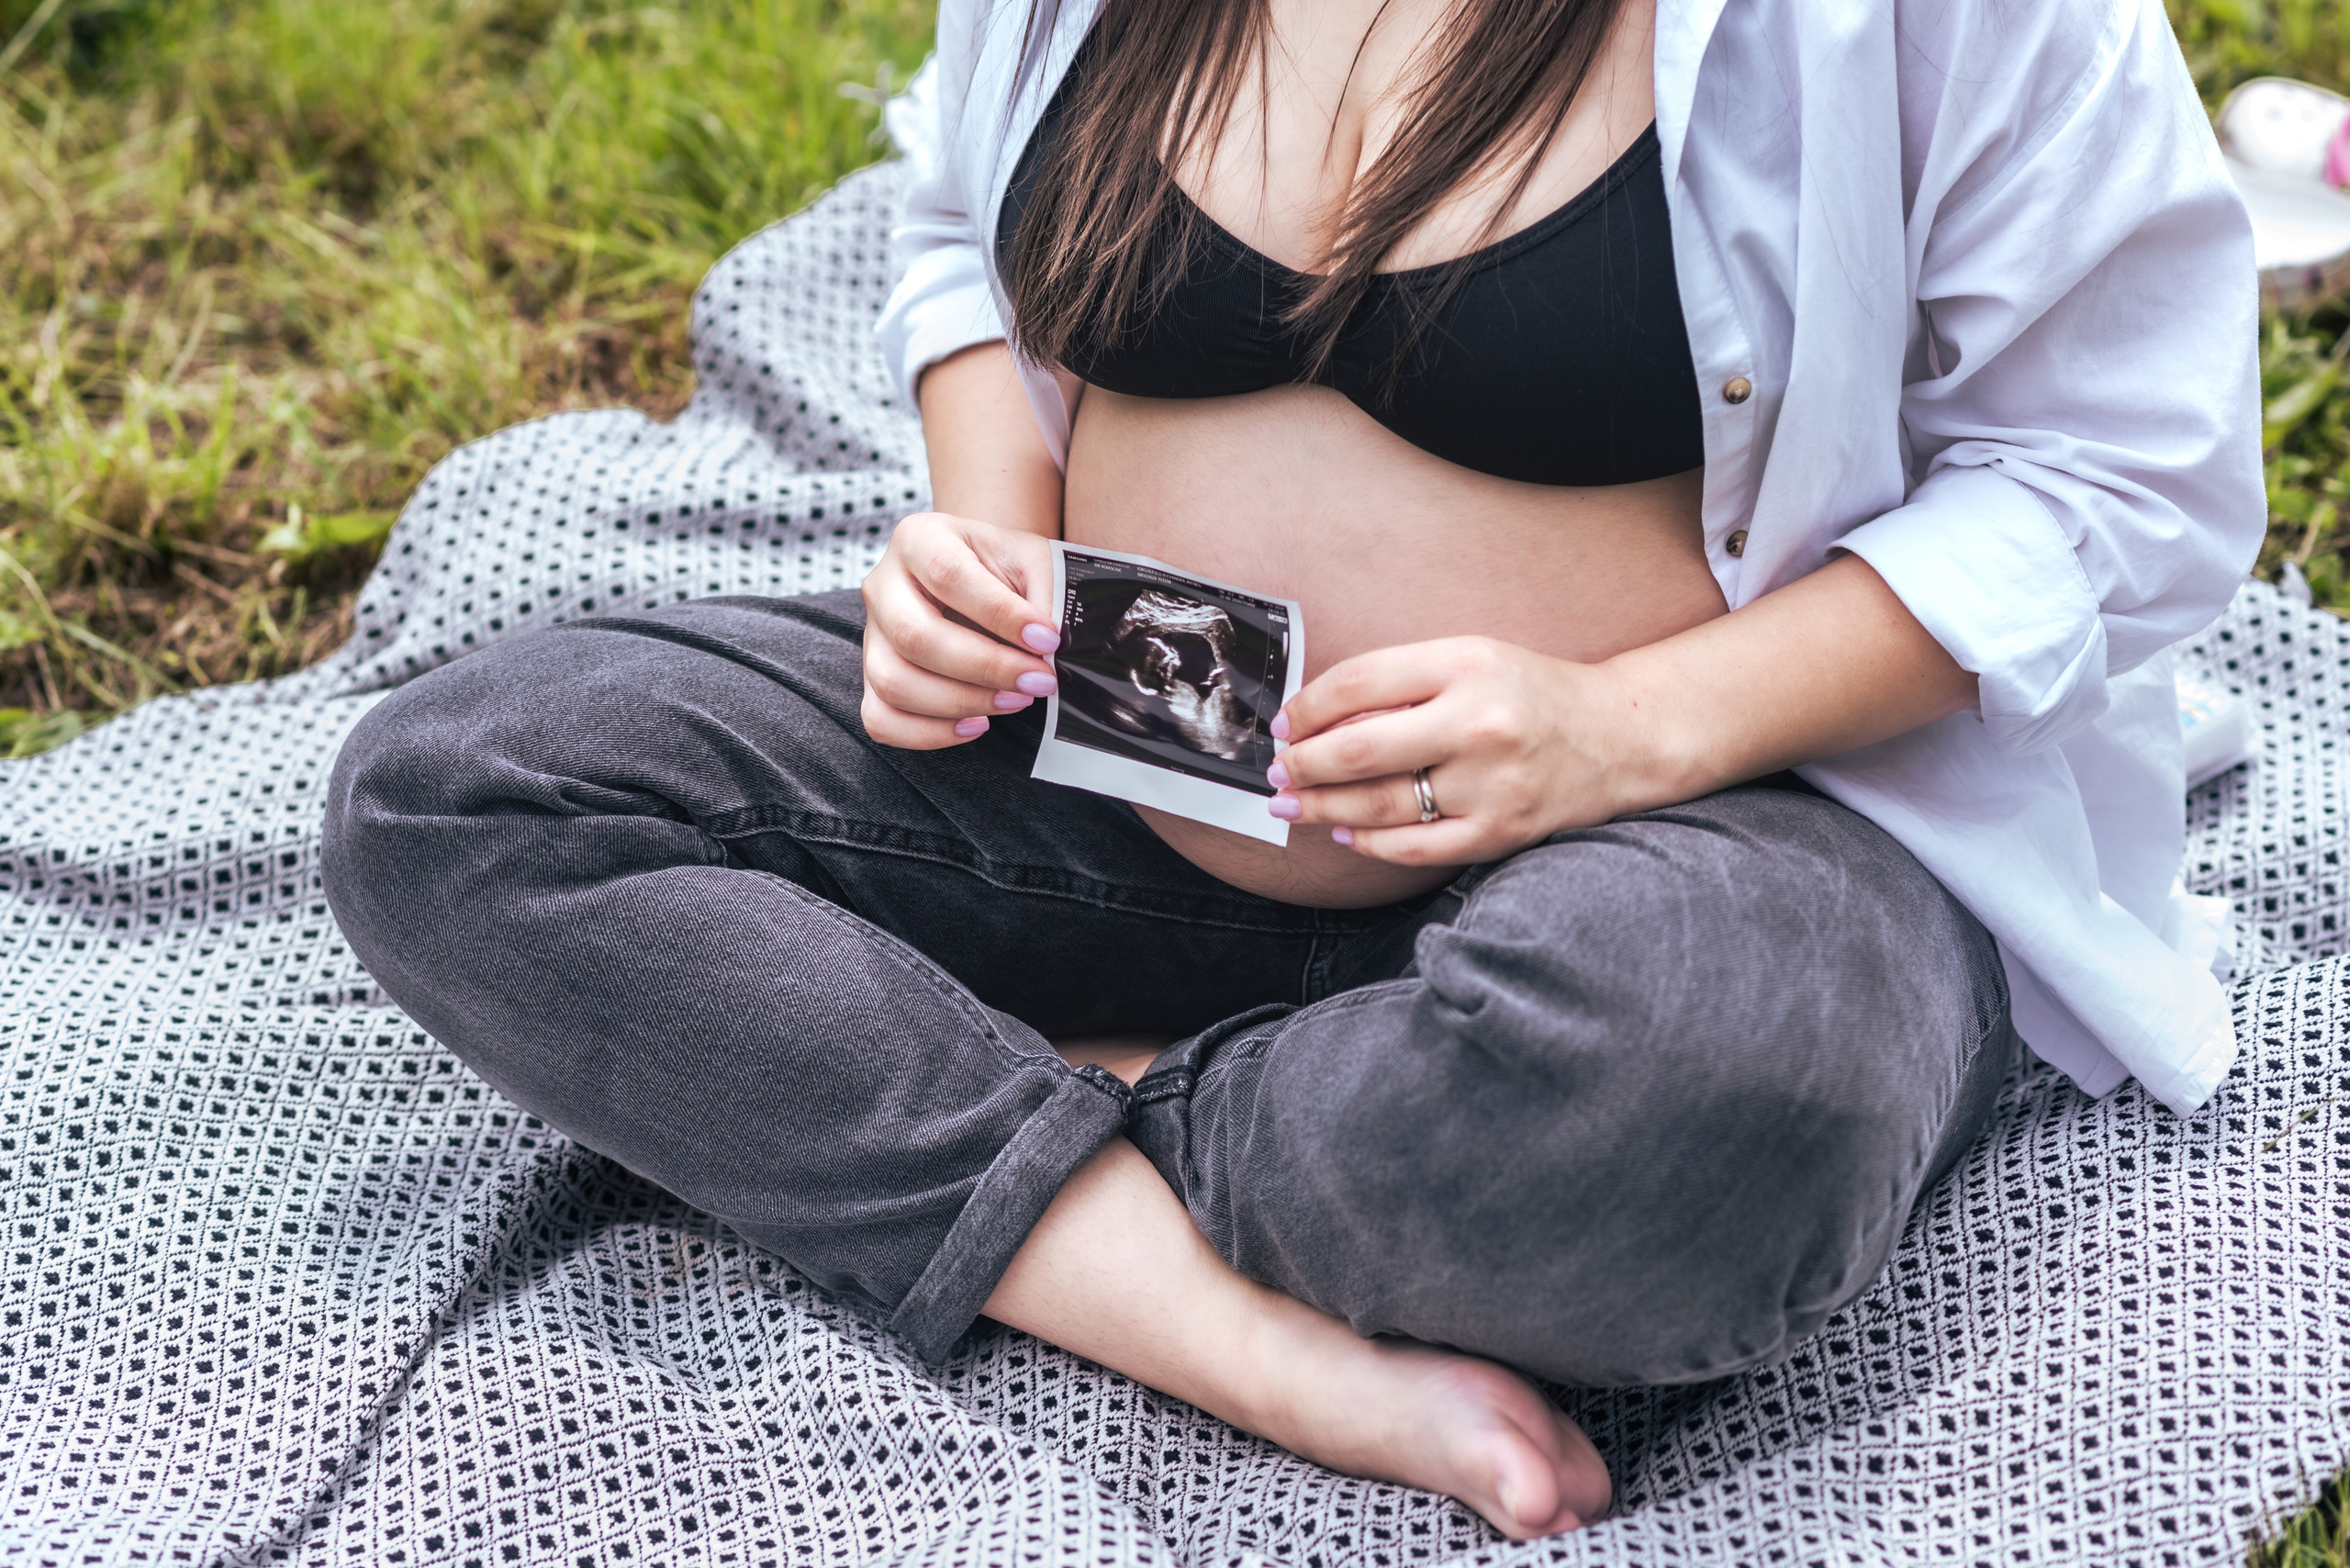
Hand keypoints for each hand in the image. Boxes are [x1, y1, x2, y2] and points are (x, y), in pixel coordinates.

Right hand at [861, 511, 1061, 748]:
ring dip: (961, 702)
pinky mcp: (873, 677)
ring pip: (894, 681)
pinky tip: (977, 723)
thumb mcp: (1033, 562)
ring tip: (1015, 701)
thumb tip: (1050, 651)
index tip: (1048, 640)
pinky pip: (881, 718)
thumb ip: (1043, 597)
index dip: (1000, 615)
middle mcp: (883, 584)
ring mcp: (872, 634)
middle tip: (1038, 681)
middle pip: (915, 636)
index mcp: (919, 538)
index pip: (949, 576)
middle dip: (985, 668)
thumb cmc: (1006, 570)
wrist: (981, 576)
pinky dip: (929, 733)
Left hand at [1267, 637, 1664, 865]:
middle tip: (1276, 769)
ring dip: (1322, 807)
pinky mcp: (1499, 831)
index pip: (1359, 683)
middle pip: (1359, 750)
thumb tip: (1317, 717)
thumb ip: (1402, 681)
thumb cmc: (1531, 694)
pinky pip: (1414, 847)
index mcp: (1467, 664)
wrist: (1619, 736)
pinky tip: (1345, 832)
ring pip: (1380, 805)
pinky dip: (1370, 843)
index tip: (1284, 722)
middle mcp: (1478, 723)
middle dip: (1302, 764)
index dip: (1307, 707)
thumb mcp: (1472, 659)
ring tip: (1291, 803)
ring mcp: (1490, 784)